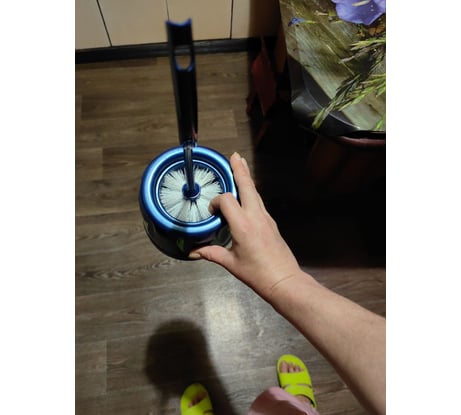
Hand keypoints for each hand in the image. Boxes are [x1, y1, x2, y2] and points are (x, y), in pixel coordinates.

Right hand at [190, 152, 301, 299]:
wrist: (283, 280)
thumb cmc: (259, 274)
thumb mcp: (231, 263)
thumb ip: (212, 253)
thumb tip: (196, 252)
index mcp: (242, 226)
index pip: (226, 200)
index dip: (216, 202)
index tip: (212, 212)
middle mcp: (256, 217)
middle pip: (247, 186)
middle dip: (239, 170)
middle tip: (234, 156)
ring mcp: (266, 218)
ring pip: (255, 192)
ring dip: (247, 178)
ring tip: (241, 165)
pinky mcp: (271, 223)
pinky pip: (259, 202)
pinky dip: (252, 193)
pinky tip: (248, 193)